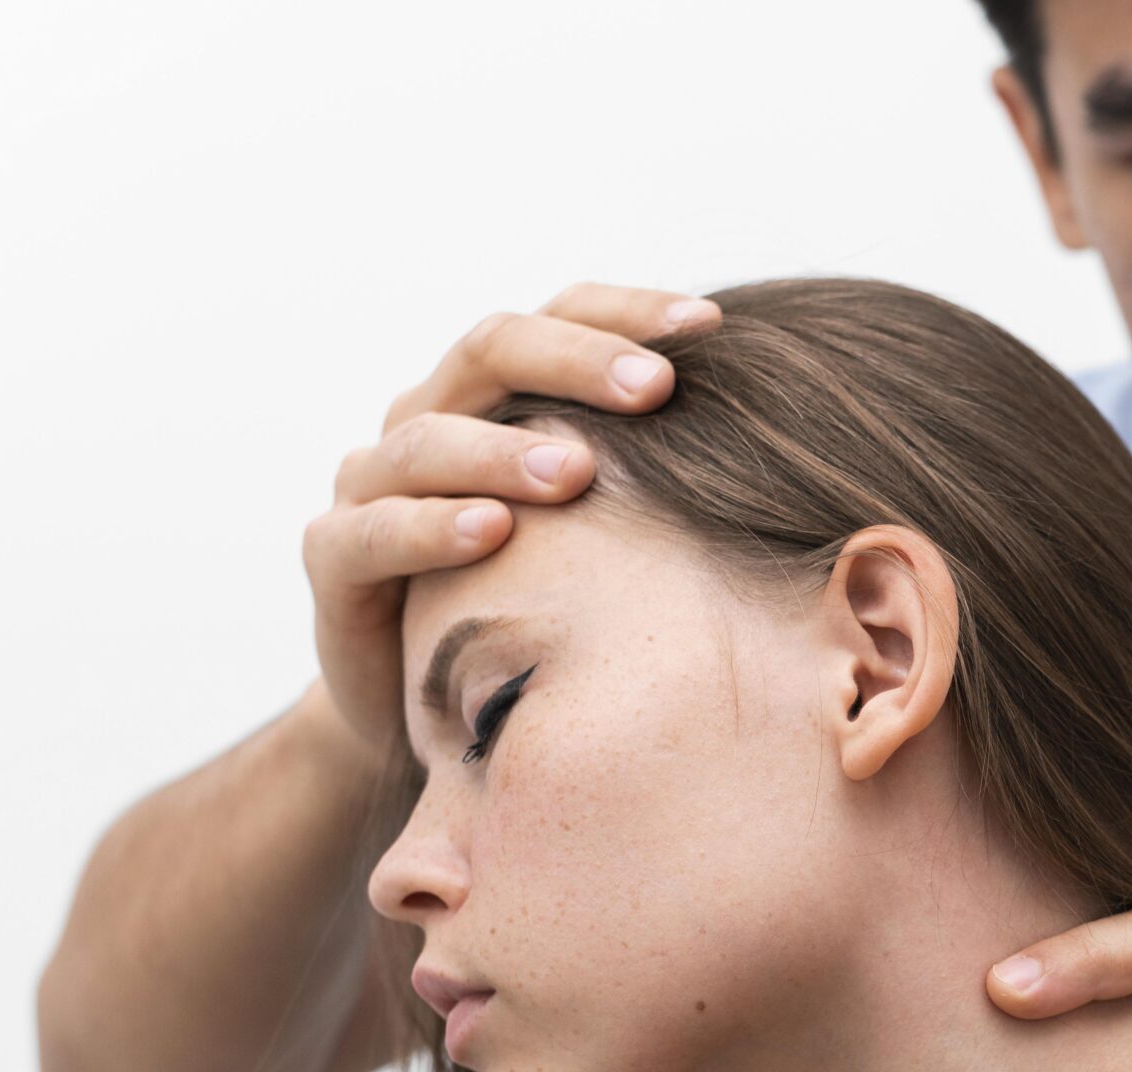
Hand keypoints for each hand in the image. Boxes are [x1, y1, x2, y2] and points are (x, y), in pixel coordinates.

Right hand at [299, 282, 722, 755]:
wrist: (420, 699)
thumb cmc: (539, 599)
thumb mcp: (606, 533)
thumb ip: (660, 479)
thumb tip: (798, 454)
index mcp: (495, 393)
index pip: (558, 316)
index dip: (627, 312)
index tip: (713, 326)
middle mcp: (426, 417)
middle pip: (489, 351)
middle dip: (576, 362)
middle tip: (657, 387)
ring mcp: (370, 484)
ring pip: (426, 440)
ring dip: (505, 450)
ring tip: (578, 470)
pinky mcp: (332, 562)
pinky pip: (372, 533)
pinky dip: (430, 528)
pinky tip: (492, 533)